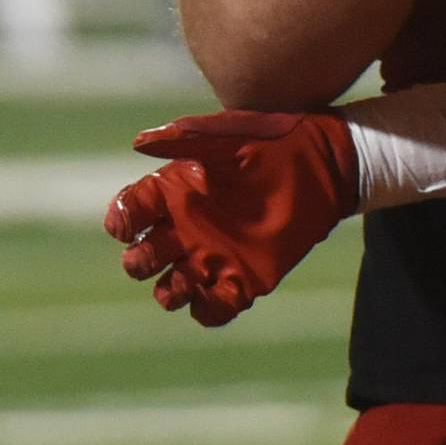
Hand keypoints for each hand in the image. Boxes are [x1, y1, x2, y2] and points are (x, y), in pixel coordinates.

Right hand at [103, 110, 360, 326]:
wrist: (325, 162)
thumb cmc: (275, 140)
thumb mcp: (230, 135)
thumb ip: (186, 137)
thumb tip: (138, 142)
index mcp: (177, 190)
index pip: (130, 210)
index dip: (121, 219)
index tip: (127, 224)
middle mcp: (189, 226)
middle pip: (142, 257)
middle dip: (140, 261)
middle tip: (159, 251)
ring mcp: (215, 255)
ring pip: (171, 289)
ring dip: (169, 291)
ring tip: (187, 279)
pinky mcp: (245, 278)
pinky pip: (213, 308)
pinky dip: (207, 310)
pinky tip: (216, 292)